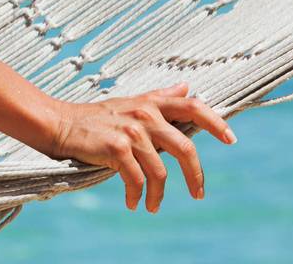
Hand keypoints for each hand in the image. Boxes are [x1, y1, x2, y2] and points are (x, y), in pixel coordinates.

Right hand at [47, 84, 235, 211]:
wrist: (61, 124)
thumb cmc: (98, 117)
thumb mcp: (131, 103)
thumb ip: (160, 97)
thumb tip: (187, 86)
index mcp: (150, 104)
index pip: (192, 106)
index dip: (215, 121)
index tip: (231, 139)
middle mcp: (144, 115)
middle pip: (185, 147)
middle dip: (195, 176)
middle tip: (197, 194)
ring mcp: (130, 131)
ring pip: (161, 171)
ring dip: (159, 194)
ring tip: (153, 206)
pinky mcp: (116, 148)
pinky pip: (138, 180)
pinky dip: (138, 195)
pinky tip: (133, 202)